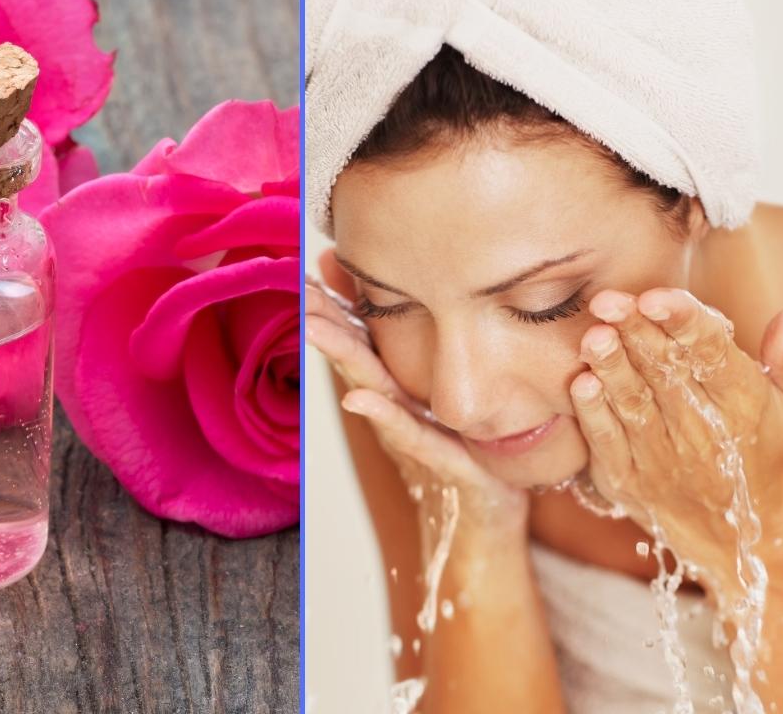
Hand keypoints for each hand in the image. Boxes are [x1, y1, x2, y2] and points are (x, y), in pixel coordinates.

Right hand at [305, 250, 526, 535]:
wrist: (488, 513)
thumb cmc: (462, 447)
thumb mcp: (436, 394)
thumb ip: (411, 354)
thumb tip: (397, 312)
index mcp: (398, 385)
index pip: (360, 336)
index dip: (331, 305)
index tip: (301, 268)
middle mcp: (397, 406)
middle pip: (356, 355)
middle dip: (323, 321)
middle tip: (294, 286)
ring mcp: (413, 432)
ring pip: (371, 387)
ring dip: (341, 356)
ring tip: (313, 326)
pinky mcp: (442, 460)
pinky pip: (409, 435)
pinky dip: (380, 415)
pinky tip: (356, 397)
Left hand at [569, 287, 782, 598]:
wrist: (748, 550)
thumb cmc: (774, 468)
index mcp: (745, 408)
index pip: (711, 355)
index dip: (683, 323)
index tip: (656, 296)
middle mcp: (702, 433)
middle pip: (663, 372)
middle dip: (634, 332)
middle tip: (607, 300)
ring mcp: (661, 459)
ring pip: (631, 404)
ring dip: (610, 368)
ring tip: (592, 334)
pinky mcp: (628, 481)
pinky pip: (607, 443)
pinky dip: (593, 414)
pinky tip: (581, 384)